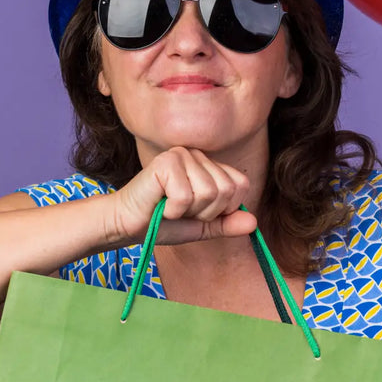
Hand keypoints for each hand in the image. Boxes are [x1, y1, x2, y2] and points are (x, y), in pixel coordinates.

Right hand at [110, 147, 257, 245]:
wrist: (127, 225)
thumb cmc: (162, 222)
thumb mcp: (202, 227)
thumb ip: (227, 223)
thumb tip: (254, 222)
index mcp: (209, 165)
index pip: (241, 185)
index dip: (224, 208)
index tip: (198, 211)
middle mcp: (197, 154)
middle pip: (226, 190)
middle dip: (206, 212)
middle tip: (181, 210)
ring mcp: (182, 154)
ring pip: (208, 192)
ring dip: (188, 211)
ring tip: (170, 207)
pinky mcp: (166, 161)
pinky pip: (186, 195)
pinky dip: (173, 210)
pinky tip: (159, 204)